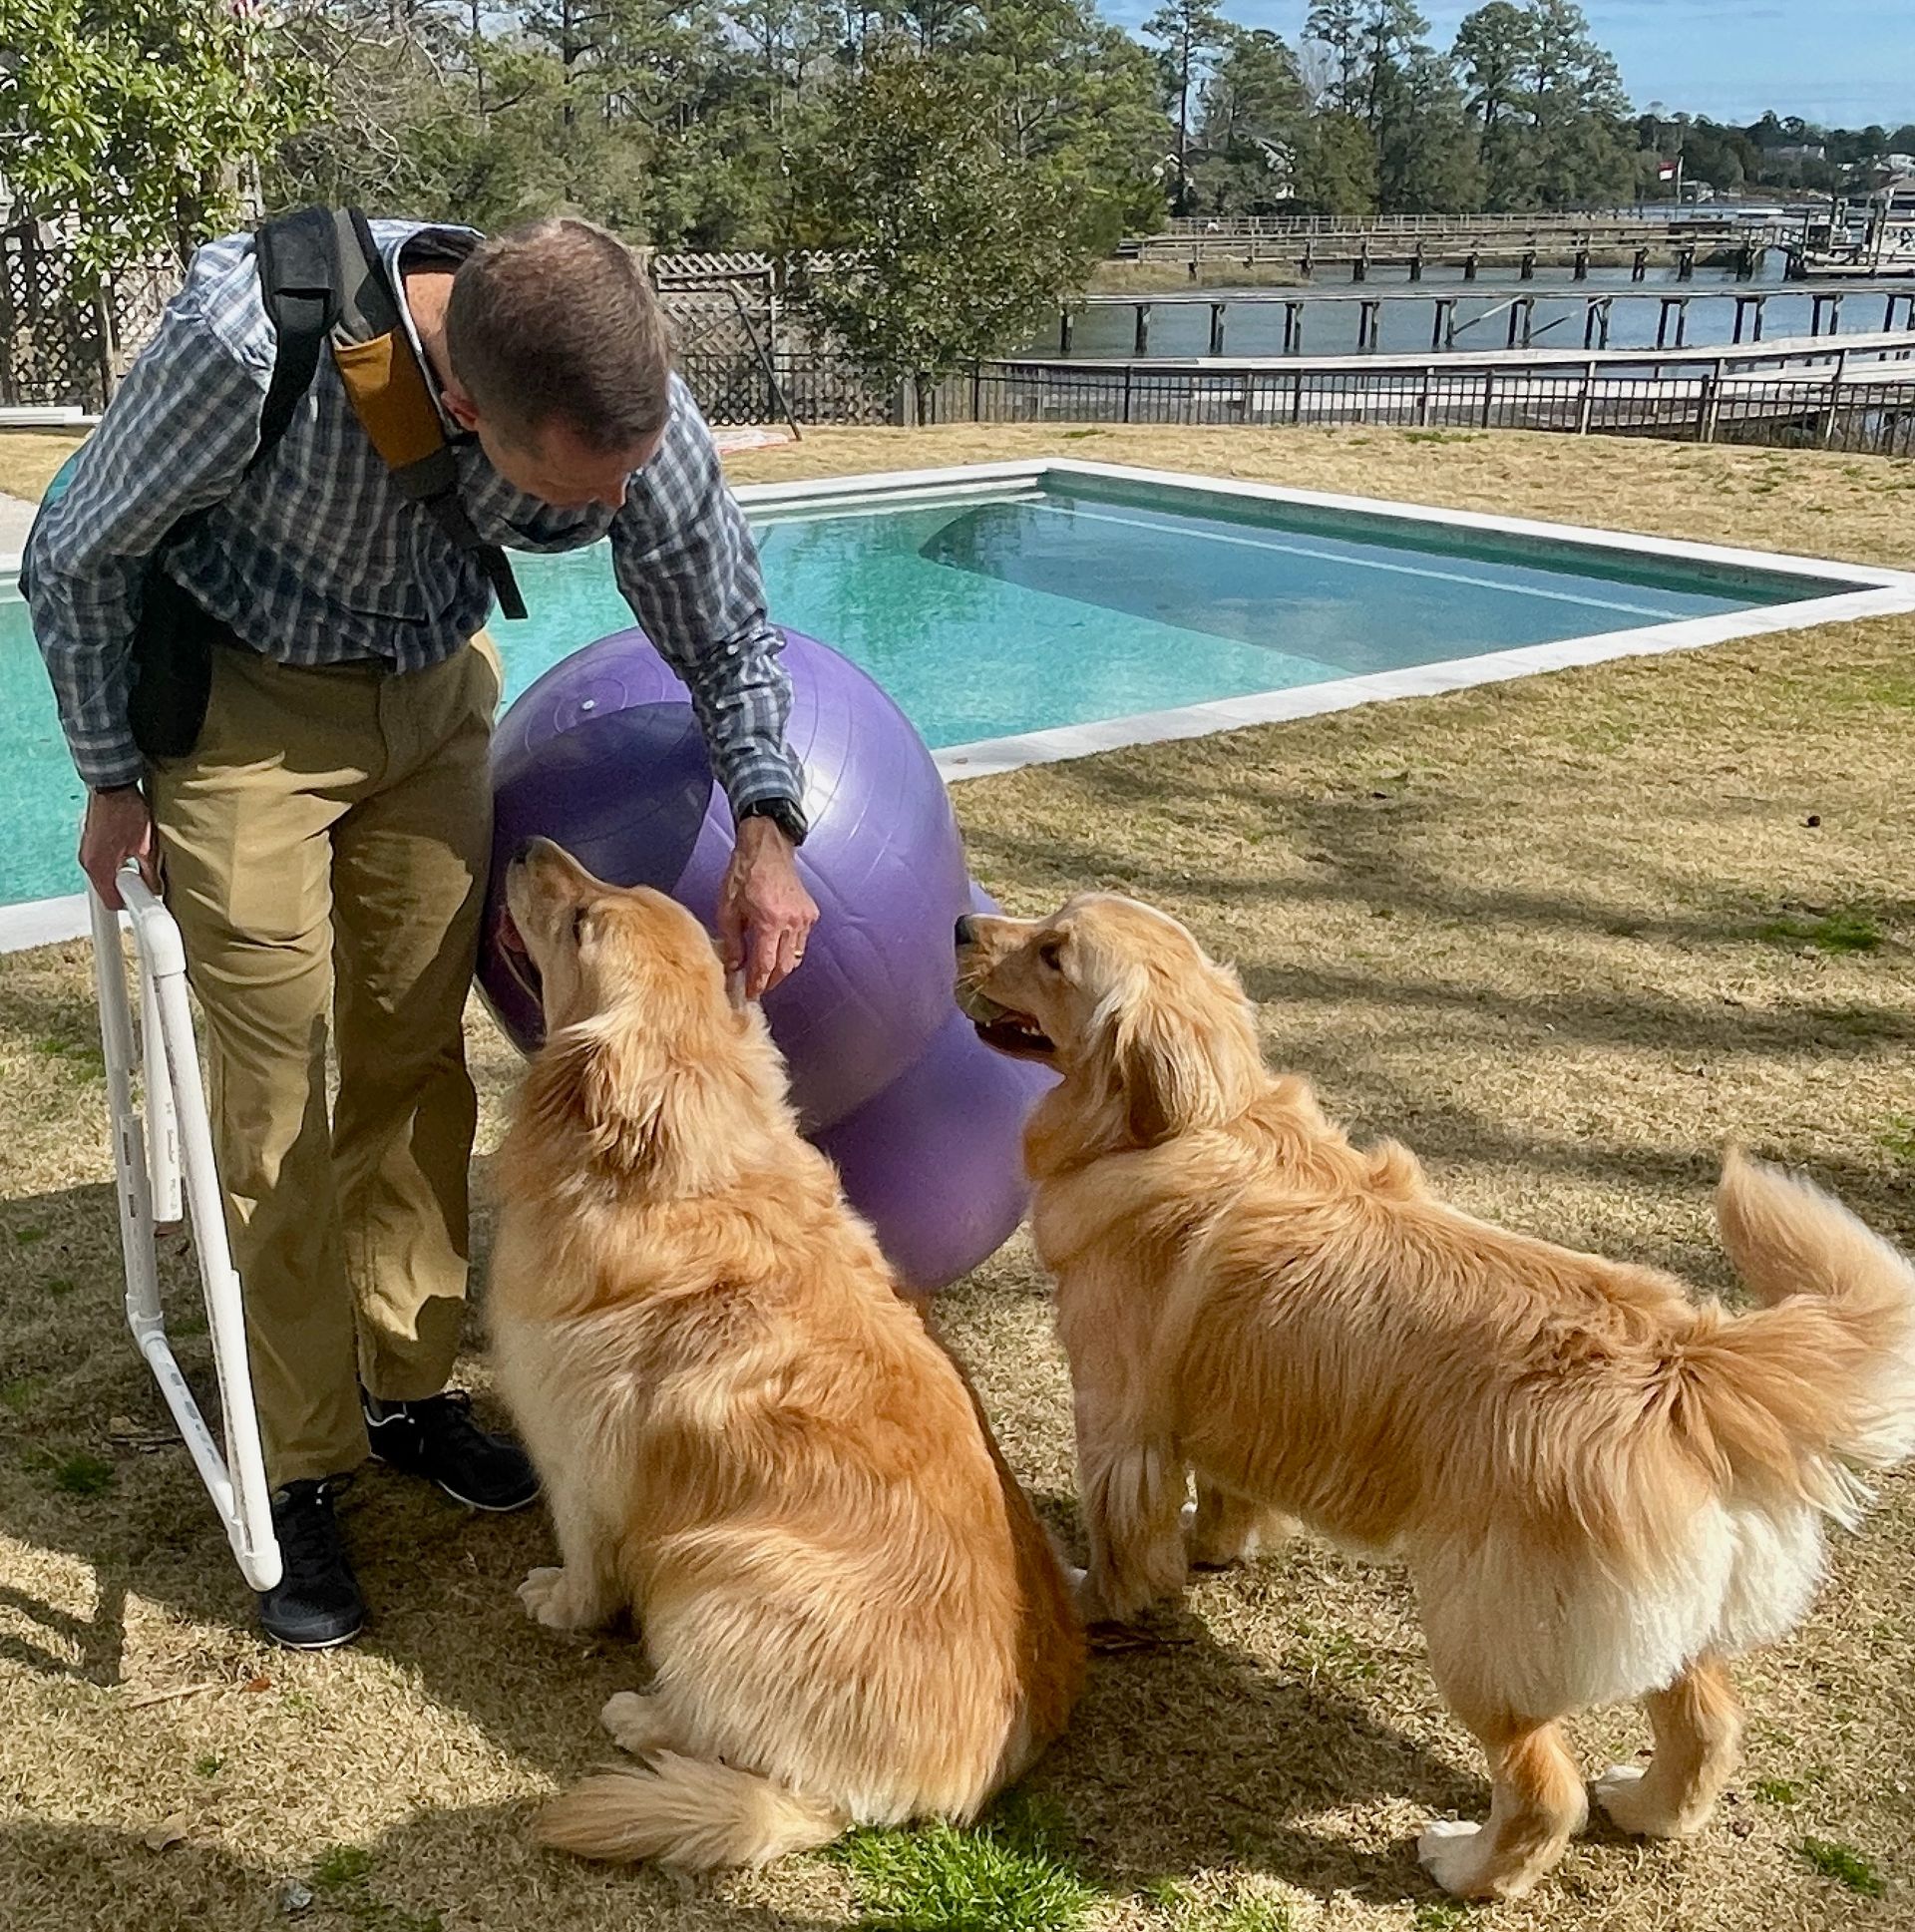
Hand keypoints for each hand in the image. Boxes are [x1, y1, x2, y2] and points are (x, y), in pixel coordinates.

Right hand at [80, 785, 158, 910]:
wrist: (112, 785)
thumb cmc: (126, 811)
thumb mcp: (147, 847)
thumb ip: (151, 873)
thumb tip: (156, 889)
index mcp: (99, 868)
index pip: (111, 903)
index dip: (131, 905)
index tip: (146, 902)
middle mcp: (88, 862)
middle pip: (108, 890)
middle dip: (129, 889)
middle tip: (148, 882)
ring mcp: (87, 852)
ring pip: (106, 876)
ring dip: (124, 874)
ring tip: (141, 862)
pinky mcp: (91, 842)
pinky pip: (104, 862)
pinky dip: (118, 863)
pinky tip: (132, 851)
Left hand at [716, 814, 817, 1000]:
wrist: (766, 847)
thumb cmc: (744, 873)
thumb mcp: (727, 909)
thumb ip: (732, 941)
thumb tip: (735, 966)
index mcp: (770, 922)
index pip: (766, 965)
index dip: (758, 984)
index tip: (750, 994)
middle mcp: (792, 923)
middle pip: (785, 966)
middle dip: (771, 981)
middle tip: (758, 988)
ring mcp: (804, 918)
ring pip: (796, 956)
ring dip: (781, 967)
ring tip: (766, 973)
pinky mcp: (810, 913)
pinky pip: (801, 941)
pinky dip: (790, 950)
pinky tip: (776, 949)